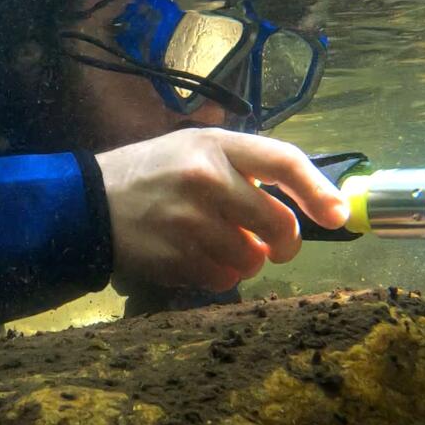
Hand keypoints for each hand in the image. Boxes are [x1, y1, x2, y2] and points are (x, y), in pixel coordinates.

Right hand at [97, 127, 348, 292]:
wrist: (86, 204)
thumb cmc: (151, 174)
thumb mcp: (195, 149)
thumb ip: (245, 169)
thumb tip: (302, 206)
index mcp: (216, 145)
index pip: (284, 162)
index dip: (319, 191)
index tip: (339, 214)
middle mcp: (206, 181)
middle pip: (278, 224)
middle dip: (284, 242)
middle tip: (276, 245)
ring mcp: (189, 223)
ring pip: (251, 259)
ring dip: (245, 260)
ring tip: (218, 245)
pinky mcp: (175, 258)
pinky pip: (221, 279)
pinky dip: (218, 274)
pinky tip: (195, 257)